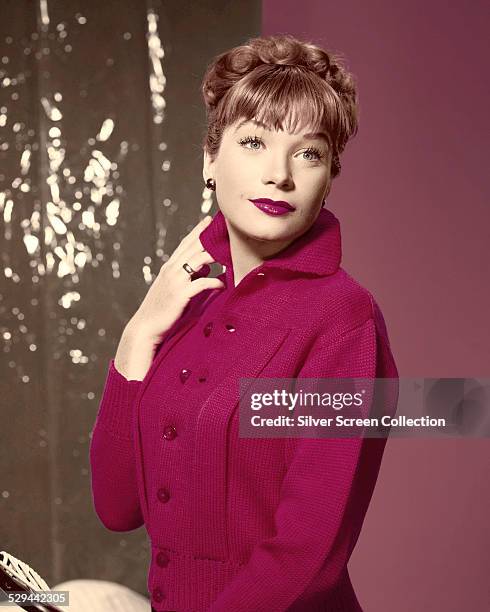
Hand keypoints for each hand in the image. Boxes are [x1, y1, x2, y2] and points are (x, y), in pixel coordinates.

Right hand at [127, 215, 223, 346]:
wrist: (146, 327)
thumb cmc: (162, 309)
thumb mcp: (174, 288)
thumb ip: (189, 276)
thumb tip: (205, 268)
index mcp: (169, 267)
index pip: (185, 244)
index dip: (197, 231)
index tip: (208, 220)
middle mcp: (172, 270)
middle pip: (193, 247)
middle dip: (209, 236)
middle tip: (224, 228)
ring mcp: (176, 281)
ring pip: (198, 260)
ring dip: (215, 255)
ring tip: (230, 253)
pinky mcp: (181, 295)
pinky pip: (202, 283)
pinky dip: (214, 282)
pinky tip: (223, 284)